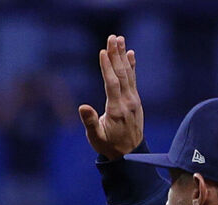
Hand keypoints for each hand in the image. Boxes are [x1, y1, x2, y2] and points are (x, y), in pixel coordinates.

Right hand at [78, 36, 143, 159]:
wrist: (130, 154)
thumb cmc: (109, 146)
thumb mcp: (96, 138)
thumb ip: (90, 122)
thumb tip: (82, 107)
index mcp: (116, 110)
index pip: (112, 84)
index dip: (107, 67)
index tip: (103, 51)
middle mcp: (128, 102)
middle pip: (122, 74)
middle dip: (116, 55)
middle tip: (113, 38)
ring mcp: (133, 100)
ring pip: (128, 74)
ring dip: (123, 56)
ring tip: (120, 40)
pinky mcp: (135, 100)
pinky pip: (133, 79)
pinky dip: (131, 66)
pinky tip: (130, 54)